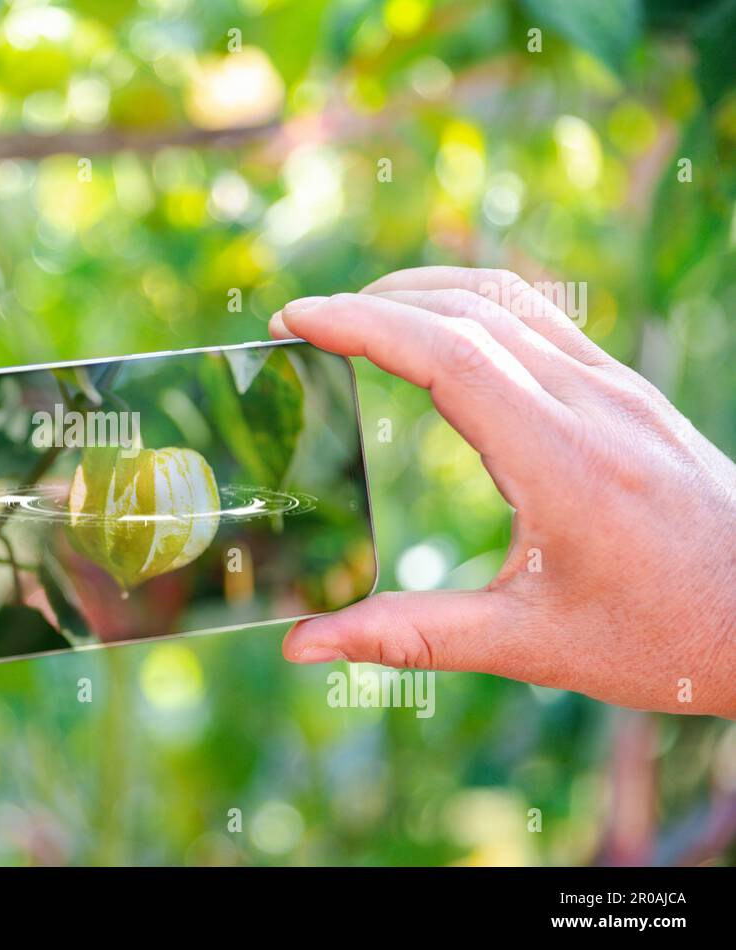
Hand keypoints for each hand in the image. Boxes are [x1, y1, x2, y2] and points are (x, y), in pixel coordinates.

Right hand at [270, 267, 735, 717]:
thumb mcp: (533, 646)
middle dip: (373, 302)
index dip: (362, 326)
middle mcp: (593, 404)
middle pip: (468, 309)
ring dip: (422, 290)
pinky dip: (469, 304)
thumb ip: (412, 636)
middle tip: (301, 323)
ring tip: (355, 316)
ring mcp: (617, 388)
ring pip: (508, 298)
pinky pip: (538, 317)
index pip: (448, 355)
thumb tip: (302, 648)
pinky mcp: (627, 391)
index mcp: (565, 461)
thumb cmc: (666, 638)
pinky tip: (437, 333)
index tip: (294, 319)